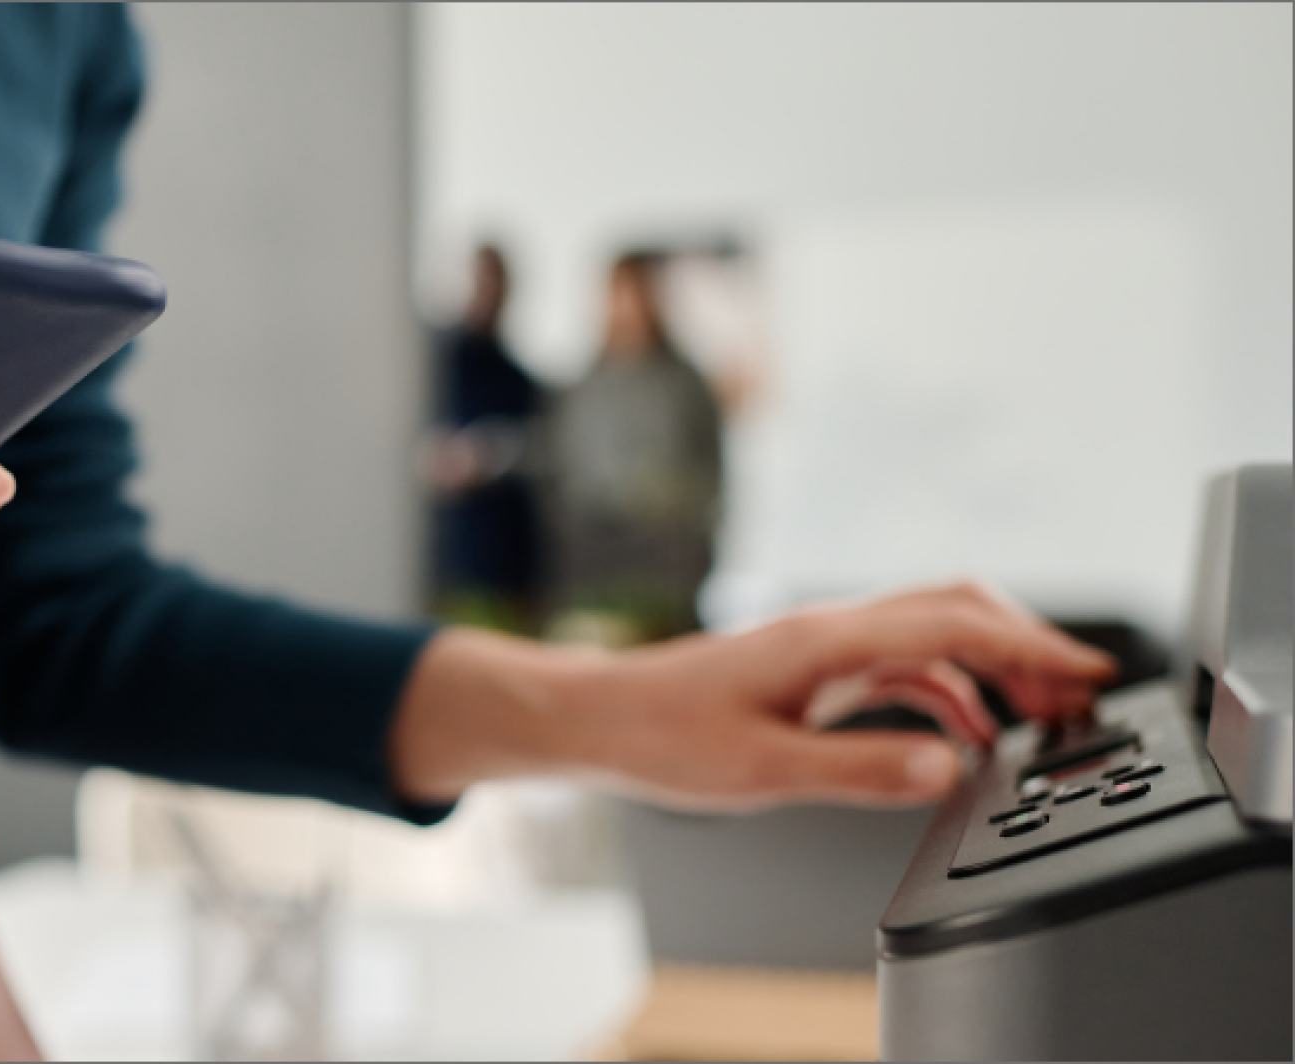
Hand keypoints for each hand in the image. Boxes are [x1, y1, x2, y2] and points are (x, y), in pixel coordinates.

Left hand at [389, 581, 1115, 810]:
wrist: (596, 718)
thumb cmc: (660, 737)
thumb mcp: (763, 769)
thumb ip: (861, 768)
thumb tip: (950, 766)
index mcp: (826, 640)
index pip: (954, 624)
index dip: (1031, 645)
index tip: (1088, 671)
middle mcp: (829, 629)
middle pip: (954, 611)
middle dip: (1024, 645)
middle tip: (1078, 694)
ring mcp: (820, 645)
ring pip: (931, 635)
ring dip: (991, 669)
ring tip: (1040, 718)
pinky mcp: (810, 667)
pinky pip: (899, 664)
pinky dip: (946, 690)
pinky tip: (965, 733)